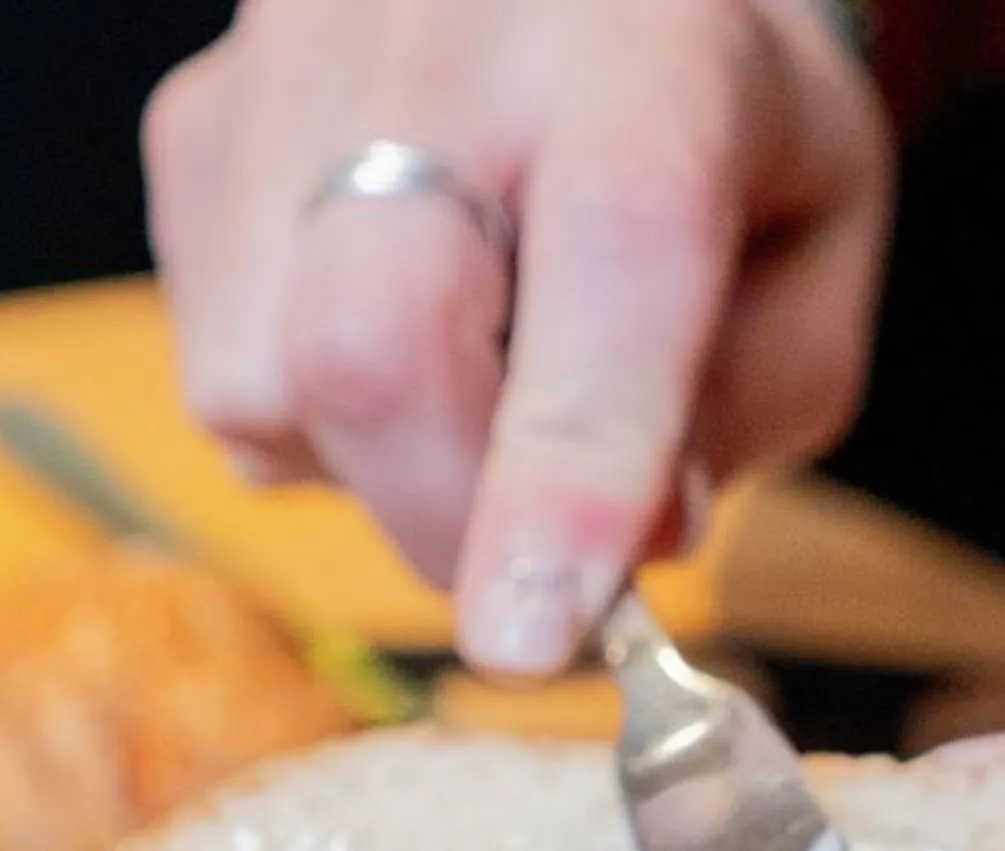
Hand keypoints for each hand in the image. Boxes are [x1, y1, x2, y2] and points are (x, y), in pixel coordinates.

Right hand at [144, 0, 889, 670]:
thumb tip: (624, 551)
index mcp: (646, 55)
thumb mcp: (811, 244)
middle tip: (533, 569)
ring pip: (265, 391)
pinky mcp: (193, 133)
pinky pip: (224, 376)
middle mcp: (442, 34)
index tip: (529, 636)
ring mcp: (284, 77)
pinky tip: (404, 317)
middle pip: (370, 345)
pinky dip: (321, 416)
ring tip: (477, 365)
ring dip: (383, 465)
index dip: (563, 473)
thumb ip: (748, 402)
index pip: (612, 254)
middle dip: (448, 519)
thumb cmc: (703, 109)